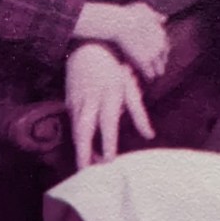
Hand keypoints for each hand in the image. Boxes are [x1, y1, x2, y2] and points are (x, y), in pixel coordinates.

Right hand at [65, 43, 153, 168]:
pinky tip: (84, 151)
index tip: (109, 160)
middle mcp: (92, 100)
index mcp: (110, 96)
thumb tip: (149, 135)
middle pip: (84, 130)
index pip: (108, 124)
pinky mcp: (69, 102)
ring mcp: (78, 101)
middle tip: (87, 172)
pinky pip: (73, 124)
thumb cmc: (114, 69)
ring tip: (88, 168)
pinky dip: (77, 139)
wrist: (88, 48)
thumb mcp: (130, 87)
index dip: (107, 142)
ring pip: (76, 130)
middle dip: (84, 153)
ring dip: (80, 149)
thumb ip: (138, 113)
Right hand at [74, 1, 169, 80]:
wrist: (119, 23)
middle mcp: (160, 45)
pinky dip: (147, 77)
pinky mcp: (144, 62)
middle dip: (159, 63)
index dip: (160, 53)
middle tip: (154, 68)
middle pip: (163, 60)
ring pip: (159, 70)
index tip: (156, 56)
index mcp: (162, 35)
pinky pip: (150, 75)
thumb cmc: (128, 14)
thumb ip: (155, 16)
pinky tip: (145, 79)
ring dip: (154, 72)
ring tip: (150, 75)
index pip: (166, 48)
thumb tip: (164, 18)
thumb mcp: (145, 10)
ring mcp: (153, 55)